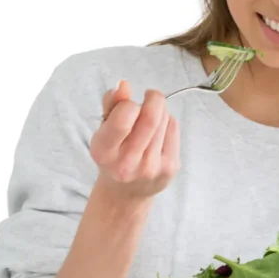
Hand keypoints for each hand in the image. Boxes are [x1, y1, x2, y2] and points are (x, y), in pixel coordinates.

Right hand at [90, 80, 179, 197]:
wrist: (126, 192)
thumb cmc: (114, 154)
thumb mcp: (104, 130)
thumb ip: (110, 105)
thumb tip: (123, 85)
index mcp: (104, 152)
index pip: (123, 119)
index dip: (129, 103)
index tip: (128, 103)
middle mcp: (127, 163)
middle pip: (151, 117)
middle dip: (154, 98)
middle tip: (150, 96)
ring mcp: (151, 168)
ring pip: (165, 120)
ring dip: (160, 110)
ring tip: (150, 119)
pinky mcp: (170, 168)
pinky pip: (174, 128)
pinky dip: (168, 121)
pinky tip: (159, 131)